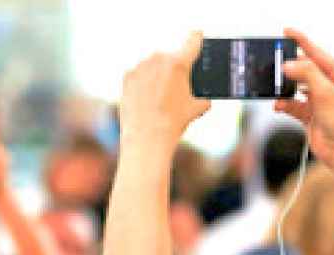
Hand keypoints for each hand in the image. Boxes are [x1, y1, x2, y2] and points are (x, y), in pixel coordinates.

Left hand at [118, 33, 209, 148]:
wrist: (146, 137)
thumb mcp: (198, 108)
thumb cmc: (173, 122)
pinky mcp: (127, 75)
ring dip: (157, 74)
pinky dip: (143, 82)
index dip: (197, 38)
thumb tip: (205, 97)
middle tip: (175, 87)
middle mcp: (158, 59)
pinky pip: (140, 73)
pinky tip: (146, 97)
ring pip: (154, 64)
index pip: (193, 39)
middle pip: (172, 56)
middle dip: (175, 68)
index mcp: (179, 63)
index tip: (197, 37)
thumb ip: (204, 95)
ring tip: (159, 96)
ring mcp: (141, 66)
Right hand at [275, 29, 333, 172]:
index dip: (301, 41)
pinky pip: (292, 104)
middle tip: (274, 65)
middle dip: (289, 70)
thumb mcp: (325, 93)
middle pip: (305, 70)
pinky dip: (284, 104)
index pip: (317, 53)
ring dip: (285, 90)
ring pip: (296, 87)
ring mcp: (319, 99)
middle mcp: (330, 84)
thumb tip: (288, 65)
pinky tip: (278, 105)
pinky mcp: (310, 113)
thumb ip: (306, 75)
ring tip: (275, 89)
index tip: (286, 32)